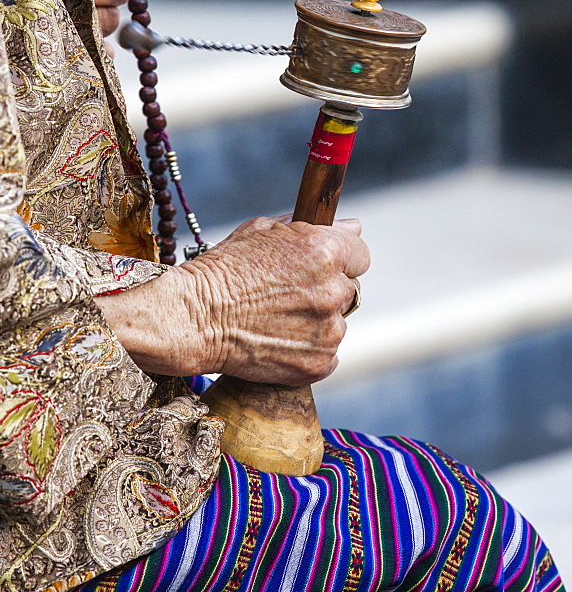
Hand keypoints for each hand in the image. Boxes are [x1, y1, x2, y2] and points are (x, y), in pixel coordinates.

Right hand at [94, 217, 369, 384]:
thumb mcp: (261, 232)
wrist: (191, 319)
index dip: (339, 260)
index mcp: (325, 251)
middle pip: (349, 289)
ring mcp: (328, 331)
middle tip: (288, 296)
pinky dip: (309, 351)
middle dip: (325, 290)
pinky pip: (328, 355)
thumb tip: (352, 227)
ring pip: (337, 323)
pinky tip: (278, 342)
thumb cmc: (221, 271)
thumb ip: (311, 228)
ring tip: (276, 320)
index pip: (360, 255)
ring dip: (316, 322)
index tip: (320, 268)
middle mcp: (333, 290)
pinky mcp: (319, 364)